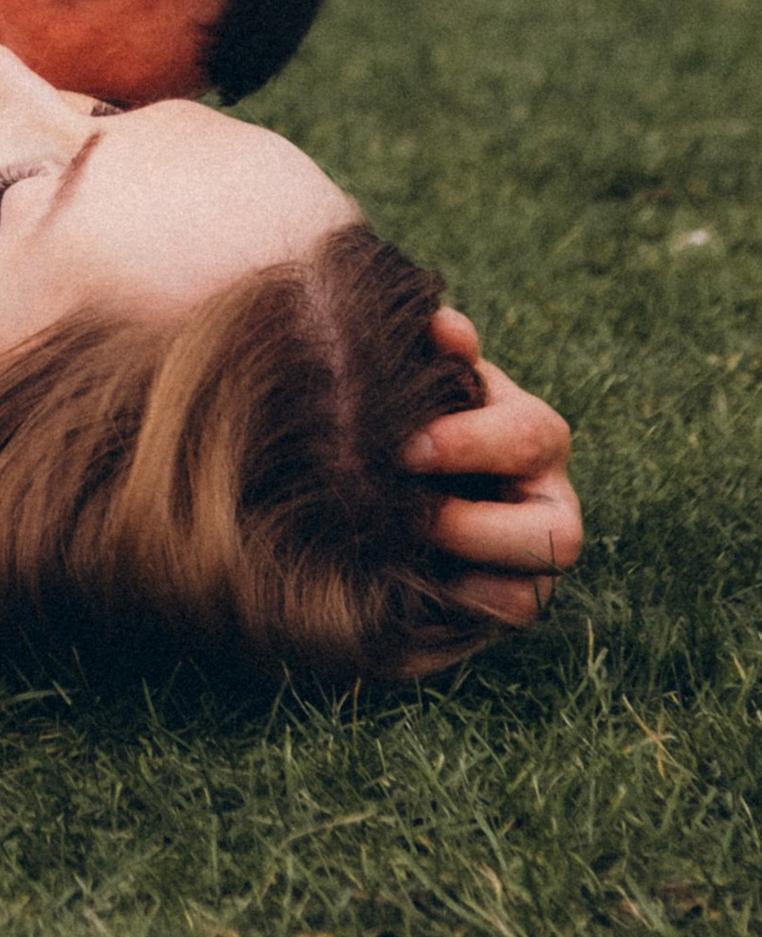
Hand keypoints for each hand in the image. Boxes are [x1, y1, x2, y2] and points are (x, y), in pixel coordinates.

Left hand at [403, 310, 581, 631]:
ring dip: (468, 568)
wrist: (375, 475)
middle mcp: (548, 494)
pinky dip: (464, 596)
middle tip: (408, 514)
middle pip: (560, 532)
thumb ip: (434, 354)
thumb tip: (443, 327)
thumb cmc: (404, 413)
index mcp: (529, 429)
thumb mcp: (419, 381)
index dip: (467, 445)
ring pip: (537, 584)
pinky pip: (512, 610)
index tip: (403, 450)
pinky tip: (416, 573)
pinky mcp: (517, 595)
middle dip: (473, 526)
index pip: (528, 437)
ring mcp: (539, 552)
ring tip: (406, 545)